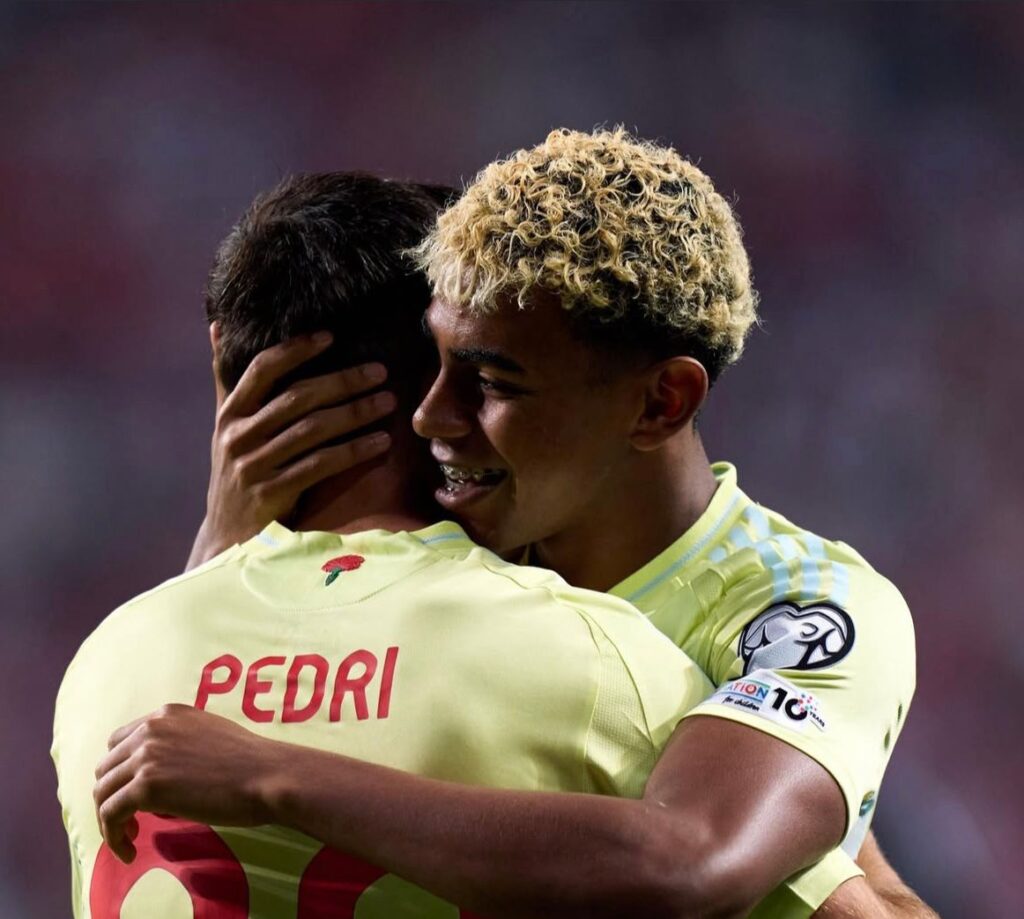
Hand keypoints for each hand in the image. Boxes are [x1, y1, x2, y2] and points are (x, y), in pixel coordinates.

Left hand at [93, 704, 284, 862]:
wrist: (267, 774)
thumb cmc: (250, 763)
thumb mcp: (209, 737)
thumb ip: (179, 747)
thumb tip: (159, 784)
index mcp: (167, 714)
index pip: (120, 741)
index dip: (121, 770)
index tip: (134, 794)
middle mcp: (151, 728)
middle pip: (106, 767)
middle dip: (113, 795)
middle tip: (132, 820)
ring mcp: (147, 755)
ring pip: (102, 791)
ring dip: (109, 818)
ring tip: (130, 837)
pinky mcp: (147, 785)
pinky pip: (110, 814)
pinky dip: (113, 837)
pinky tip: (130, 851)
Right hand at [188, 331, 395, 568]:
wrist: (225, 538)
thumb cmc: (235, 474)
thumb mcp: (225, 427)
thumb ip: (227, 380)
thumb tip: (218, 326)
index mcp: (229, 415)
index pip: (261, 369)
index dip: (295, 350)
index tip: (331, 336)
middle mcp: (238, 436)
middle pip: (297, 398)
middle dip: (342, 381)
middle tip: (380, 370)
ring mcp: (254, 466)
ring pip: (313, 430)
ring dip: (356, 413)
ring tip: (388, 402)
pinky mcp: (273, 493)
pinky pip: (321, 465)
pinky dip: (354, 451)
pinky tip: (381, 442)